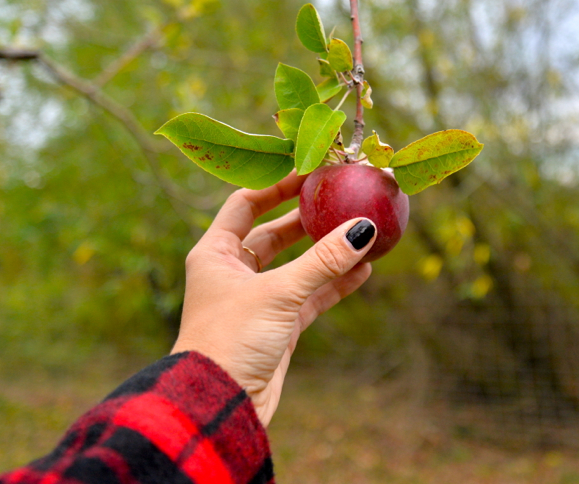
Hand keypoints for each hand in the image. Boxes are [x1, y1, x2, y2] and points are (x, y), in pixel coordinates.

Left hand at [172, 172, 376, 426]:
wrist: (220, 405)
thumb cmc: (231, 339)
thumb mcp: (278, 293)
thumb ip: (322, 262)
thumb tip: (363, 229)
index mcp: (216, 253)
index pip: (246, 204)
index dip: (276, 186)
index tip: (309, 173)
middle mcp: (233, 271)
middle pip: (273, 232)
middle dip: (306, 217)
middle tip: (339, 199)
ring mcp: (257, 298)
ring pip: (296, 265)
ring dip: (325, 251)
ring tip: (358, 232)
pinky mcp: (277, 325)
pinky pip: (310, 296)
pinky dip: (333, 284)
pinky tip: (362, 270)